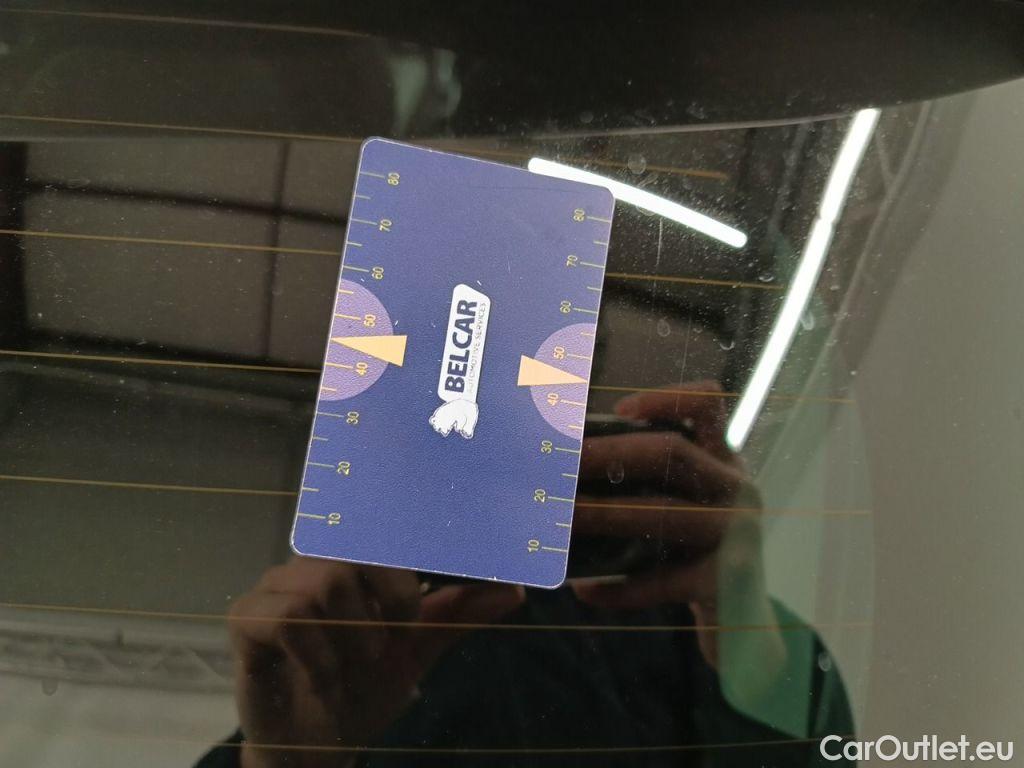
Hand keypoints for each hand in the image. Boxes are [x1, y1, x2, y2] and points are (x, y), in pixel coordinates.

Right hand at [228, 558, 523, 767]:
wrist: (317, 748)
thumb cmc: (363, 690)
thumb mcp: (418, 651)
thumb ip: (457, 616)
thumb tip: (514, 590)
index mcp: (353, 563)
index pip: (382, 531)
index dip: (409, 548)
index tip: (429, 592)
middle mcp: (313, 564)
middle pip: (358, 551)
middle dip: (389, 602)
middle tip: (390, 643)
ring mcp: (276, 587)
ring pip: (325, 583)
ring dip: (353, 638)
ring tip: (353, 668)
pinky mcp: (246, 619)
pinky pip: (291, 617)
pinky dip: (320, 657)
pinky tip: (326, 680)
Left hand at [571, 381, 780, 674]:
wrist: (743, 616)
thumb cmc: (692, 549)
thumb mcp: (684, 504)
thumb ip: (646, 480)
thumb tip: (566, 462)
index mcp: (723, 460)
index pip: (708, 406)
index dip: (665, 398)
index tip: (618, 410)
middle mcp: (737, 489)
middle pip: (673, 452)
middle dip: (609, 453)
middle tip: (560, 460)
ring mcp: (736, 535)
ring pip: (662, 514)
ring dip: (603, 514)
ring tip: (560, 519)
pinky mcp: (725, 583)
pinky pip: (661, 581)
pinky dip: (618, 588)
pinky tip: (583, 591)